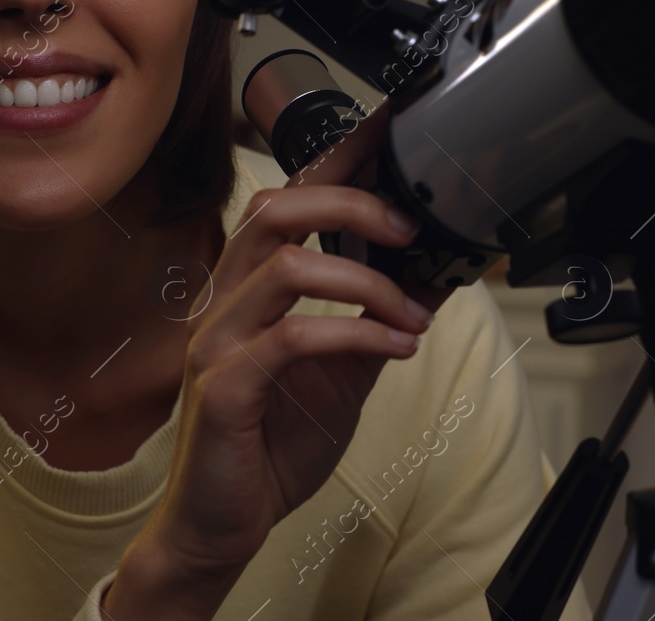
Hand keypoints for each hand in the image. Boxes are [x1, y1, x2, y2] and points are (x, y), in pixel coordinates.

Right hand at [107, 100, 455, 616]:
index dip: (335, 159)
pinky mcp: (224, 390)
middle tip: (409, 227)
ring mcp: (218, 344)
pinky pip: (292, 339)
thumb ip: (377, 320)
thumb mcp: (345, 373)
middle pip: (274, 209)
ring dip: (365, 280)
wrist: (223, 526)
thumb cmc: (271, 445)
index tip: (386, 129)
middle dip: (349, 203)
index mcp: (248, 289)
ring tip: (411, 310)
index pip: (288, 201)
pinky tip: (395, 346)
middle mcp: (225, 303)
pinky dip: (355, 334)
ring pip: (285, 266)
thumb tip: (436, 275)